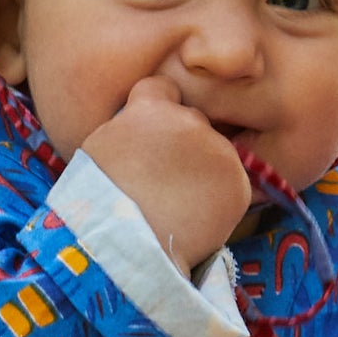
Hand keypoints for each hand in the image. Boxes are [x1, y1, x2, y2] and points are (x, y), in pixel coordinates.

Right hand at [82, 76, 252, 275]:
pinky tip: (195, 218)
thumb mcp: (100, 150)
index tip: (153, 134)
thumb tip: (142, 127)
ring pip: (216, 155)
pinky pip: (232, 185)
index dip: (159, 109)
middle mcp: (189, 121)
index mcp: (150, 109)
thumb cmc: (99, 205)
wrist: (124, 249)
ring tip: (178, 204)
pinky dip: (220, 200)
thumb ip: (129, 127)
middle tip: (165, 180)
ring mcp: (218, 152)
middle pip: (194, 122)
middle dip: (184, 144)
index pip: (164, 88)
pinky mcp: (238, 184)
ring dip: (204, 172)